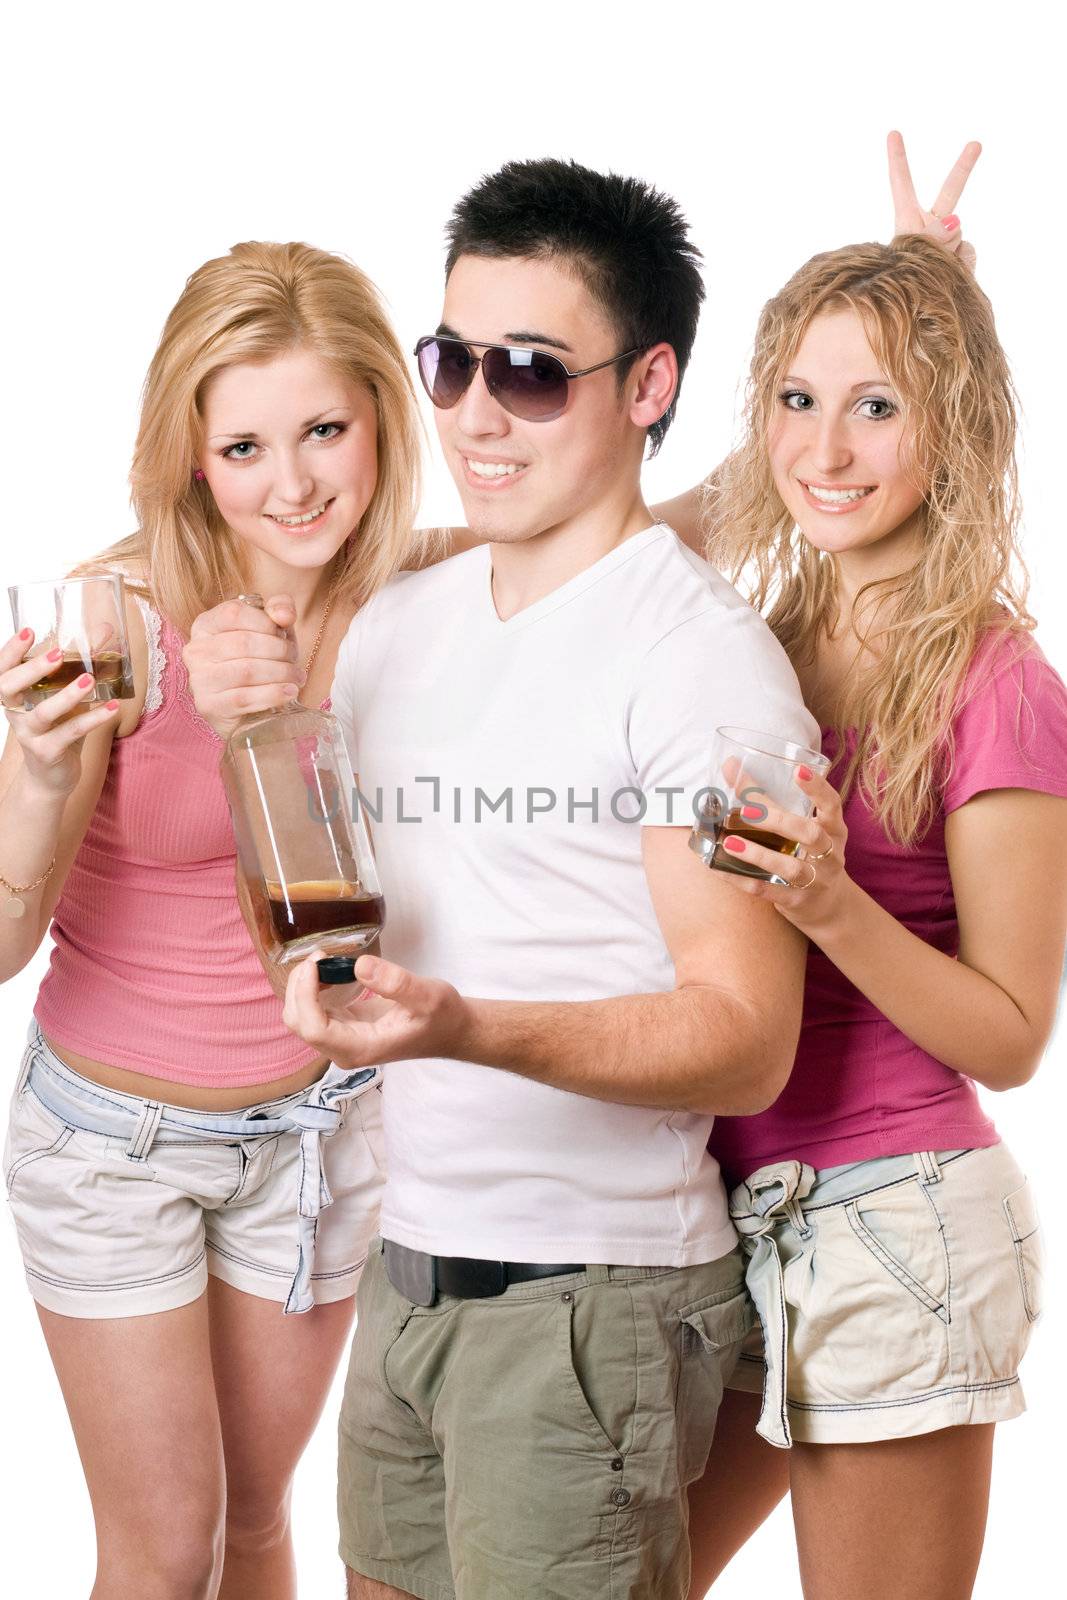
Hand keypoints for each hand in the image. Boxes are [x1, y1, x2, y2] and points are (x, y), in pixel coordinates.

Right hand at [0, 630, 120, 795]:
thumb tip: (104, 630)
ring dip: (66, 695)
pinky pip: (70, 733)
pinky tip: (112, 708)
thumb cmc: (58, 729)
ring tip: (89, 679)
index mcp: (14, 696)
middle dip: (32, 669)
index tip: (28, 631)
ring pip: (42, 713)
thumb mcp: (65, 696)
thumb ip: (79, 666)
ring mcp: (30, 735)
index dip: (10, 651)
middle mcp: (16, 714)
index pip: (2, 670)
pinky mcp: (48, 752)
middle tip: (57, 653)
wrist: (52, 777)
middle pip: (10, 688)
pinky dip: (92, 719)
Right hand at [183, 595, 303, 739]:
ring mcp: (199, 680)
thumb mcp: (271, 629)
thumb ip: (279, 608)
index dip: (266, 622)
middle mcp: (196, 650)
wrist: (249, 708)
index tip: (283, 634)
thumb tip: (284, 615)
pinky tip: (290, 692)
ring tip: (297, 677)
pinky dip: (273, 694)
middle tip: (294, 659)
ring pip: (246, 671)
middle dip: (279, 650)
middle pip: (243, 643)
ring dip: (281, 673)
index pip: (234, 613)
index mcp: (205, 625)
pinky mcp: (209, 706)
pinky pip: (245, 698)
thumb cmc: (260, 660)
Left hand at [283, 951, 467, 1068]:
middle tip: (320, 955)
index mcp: (361, 1047)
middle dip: (300, 988)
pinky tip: (329, 971)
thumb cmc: (442, 1016)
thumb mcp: (427, 995)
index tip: (316, 963)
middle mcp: (345, 1049)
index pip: (314, 1029)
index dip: (305, 995)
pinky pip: (315, 1011)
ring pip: (302, 1017)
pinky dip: (313, 989)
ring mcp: (343, 1040)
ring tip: (324, 959)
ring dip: (304, 987)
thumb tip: (359, 965)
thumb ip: (396, 983)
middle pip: (300, 1023)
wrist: (452, 1031)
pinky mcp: (345, 1028)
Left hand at [717, 765, 851, 938]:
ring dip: (758, 854)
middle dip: (779, 822)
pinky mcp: (797, 901)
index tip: (799, 770)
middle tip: (746, 811)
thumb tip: (730, 765)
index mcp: (833, 829)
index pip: (832, 804)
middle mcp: (830, 854)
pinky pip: (767, 890)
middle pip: (810, 834)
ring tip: (729, 841)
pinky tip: (719, 868)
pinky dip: (741, 879)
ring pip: (791, 868)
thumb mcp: (797, 828)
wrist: (827, 906)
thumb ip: (767, 800)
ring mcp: (816, 880)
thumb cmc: (807, 854)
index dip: (818, 788)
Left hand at [887, 130, 980, 272]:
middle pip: (950, 191)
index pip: (901, 185)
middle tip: (976, 143)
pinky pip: (967, 252)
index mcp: (907, 220)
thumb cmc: (903, 282)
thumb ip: (931, 236)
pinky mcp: (964, 255)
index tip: (893, 133)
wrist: (918, 313)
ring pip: (958, 232)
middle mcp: (930, 225)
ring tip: (934, 267)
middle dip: (964, 167)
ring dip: (947, 250)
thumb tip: (956, 223)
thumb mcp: (910, 255)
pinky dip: (959, 265)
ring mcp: (950, 239)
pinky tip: (949, 275)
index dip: (897, 159)